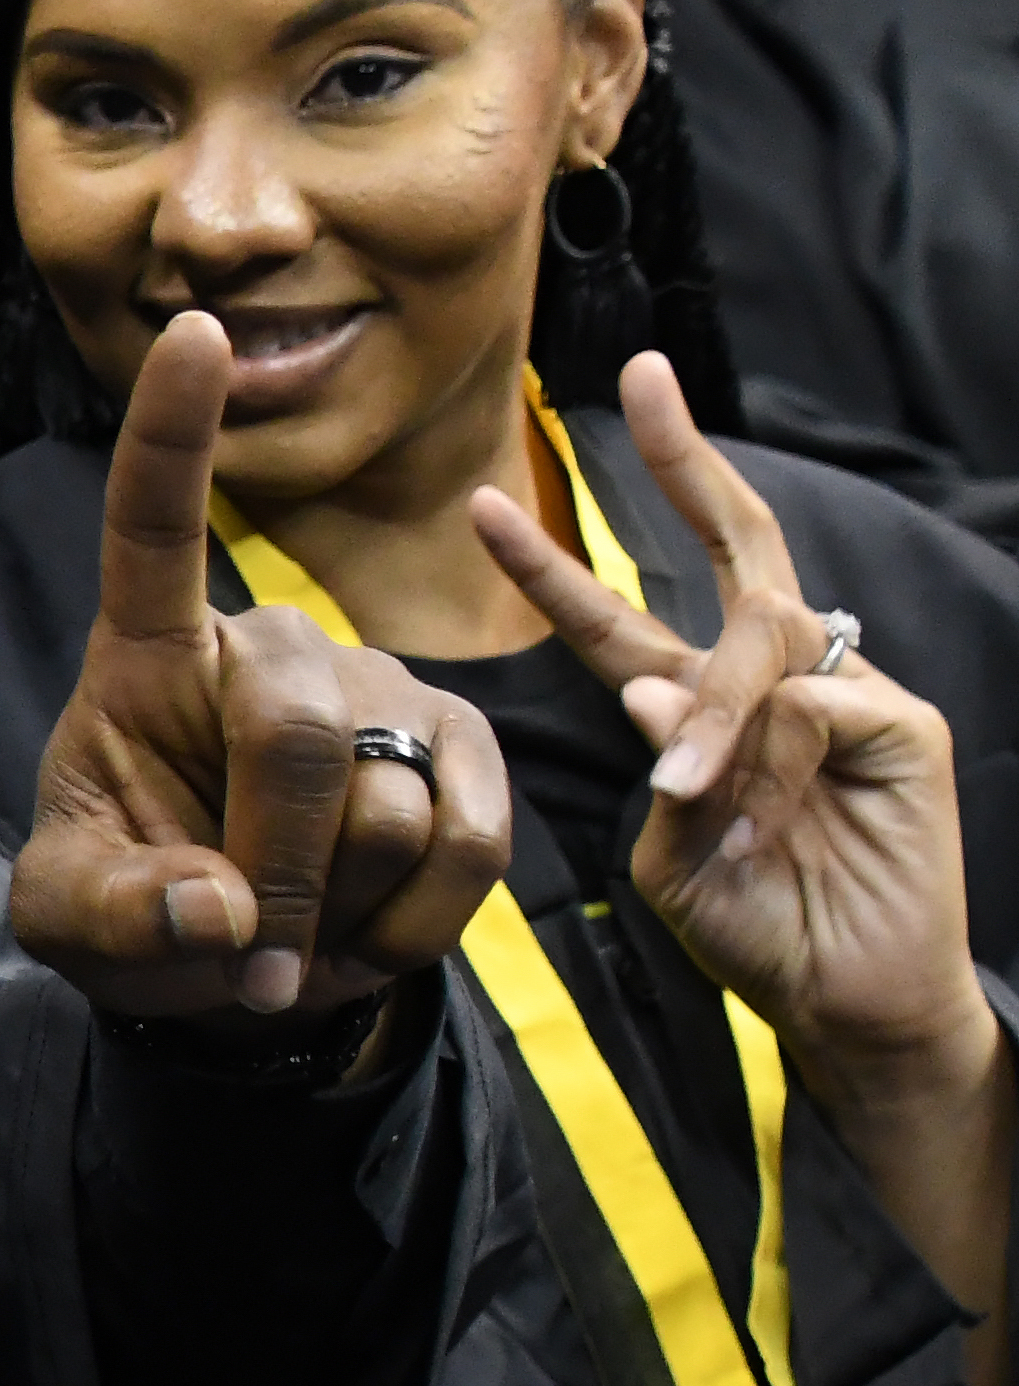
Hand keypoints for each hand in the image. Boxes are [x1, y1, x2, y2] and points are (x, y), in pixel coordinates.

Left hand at [16, 314, 512, 1028]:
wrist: (242, 969)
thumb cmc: (140, 908)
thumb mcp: (75, 924)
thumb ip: (116, 917)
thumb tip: (217, 912)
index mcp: (152, 654)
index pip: (152, 526)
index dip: (172, 434)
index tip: (191, 330)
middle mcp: (278, 647)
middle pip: (294, 730)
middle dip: (271, 867)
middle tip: (246, 951)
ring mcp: (384, 688)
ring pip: (386, 803)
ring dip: (336, 909)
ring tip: (297, 929)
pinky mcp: (467, 749)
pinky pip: (471, 841)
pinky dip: (415, 923)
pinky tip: (367, 932)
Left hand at [470, 351, 986, 1098]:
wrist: (846, 1003)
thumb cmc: (755, 930)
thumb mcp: (670, 857)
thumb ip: (655, 776)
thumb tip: (650, 693)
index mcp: (697, 708)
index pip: (617, 620)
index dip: (554, 564)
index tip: (482, 502)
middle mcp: (773, 683)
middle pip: (734, 545)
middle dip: (683, 459)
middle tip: (640, 383)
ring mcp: (847, 693)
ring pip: (758, 645)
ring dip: (713, 716)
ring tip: (692, 796)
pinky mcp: (904, 725)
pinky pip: (811, 707)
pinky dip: (769, 757)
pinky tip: (758, 812)